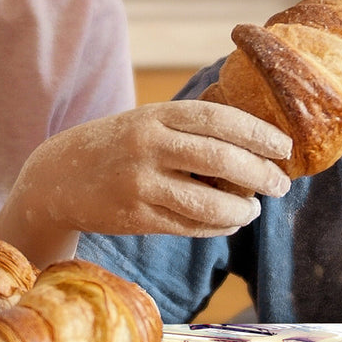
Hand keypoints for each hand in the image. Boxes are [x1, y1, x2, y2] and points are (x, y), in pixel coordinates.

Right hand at [0, 101, 292, 264]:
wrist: (58, 175)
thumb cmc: (117, 145)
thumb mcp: (146, 121)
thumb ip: (189, 128)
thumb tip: (255, 144)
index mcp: (155, 115)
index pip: (218, 118)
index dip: (257, 133)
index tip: (284, 146)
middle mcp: (147, 145)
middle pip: (220, 159)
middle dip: (259, 173)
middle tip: (280, 184)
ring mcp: (139, 183)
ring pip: (207, 202)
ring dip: (240, 209)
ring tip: (254, 210)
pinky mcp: (135, 217)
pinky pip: (189, 226)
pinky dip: (216, 226)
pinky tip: (228, 222)